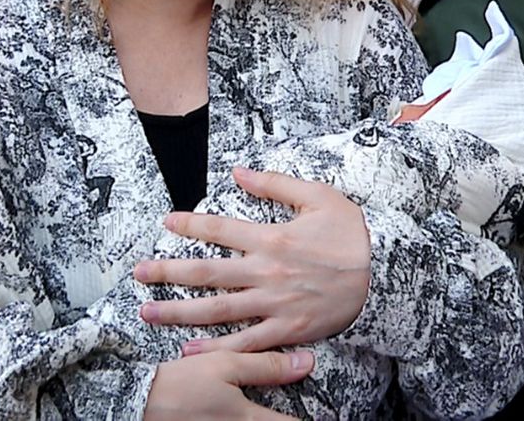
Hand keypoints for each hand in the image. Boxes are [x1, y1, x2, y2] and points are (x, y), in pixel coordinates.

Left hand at [135, 167, 369, 353]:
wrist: (385, 274)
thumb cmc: (353, 233)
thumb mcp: (319, 197)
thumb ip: (275, 184)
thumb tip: (239, 173)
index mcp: (272, 237)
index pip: (219, 228)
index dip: (189, 224)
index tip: (166, 223)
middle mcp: (267, 271)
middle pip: (206, 273)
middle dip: (168, 272)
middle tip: (138, 273)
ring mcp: (275, 303)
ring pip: (217, 310)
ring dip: (179, 311)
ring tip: (148, 312)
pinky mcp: (287, 329)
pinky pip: (246, 341)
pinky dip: (216, 347)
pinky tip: (189, 350)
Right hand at [145, 350, 312, 420]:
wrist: (136, 401)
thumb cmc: (180, 382)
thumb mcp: (224, 366)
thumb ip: (267, 367)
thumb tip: (307, 364)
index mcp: (249, 420)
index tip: (329, 415)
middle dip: (290, 420)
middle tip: (314, 413)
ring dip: (270, 418)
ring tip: (278, 410)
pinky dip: (251, 419)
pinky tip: (248, 411)